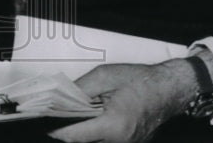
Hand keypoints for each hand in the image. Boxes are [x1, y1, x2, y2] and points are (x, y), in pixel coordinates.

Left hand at [49, 61, 193, 142]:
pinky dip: (94, 131)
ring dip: (82, 130)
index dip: (56, 129)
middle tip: (57, 114)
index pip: (73, 135)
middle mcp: (119, 142)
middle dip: (68, 128)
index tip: (43, 122)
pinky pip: (104, 141)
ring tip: (76, 114)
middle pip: (81, 141)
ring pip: (92, 142)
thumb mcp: (104, 76)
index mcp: (113, 126)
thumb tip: (59, 100)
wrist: (169, 89)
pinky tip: (93, 117)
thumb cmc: (141, 81)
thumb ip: (79, 89)